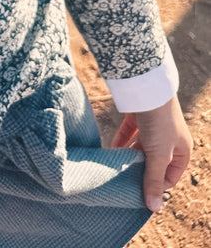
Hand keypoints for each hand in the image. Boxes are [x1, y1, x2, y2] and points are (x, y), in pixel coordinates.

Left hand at [112, 96, 191, 211]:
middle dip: (140, 170)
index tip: (139, 193)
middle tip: (124, 180)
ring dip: (130, 156)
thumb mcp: (158, 155)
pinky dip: (122, 141)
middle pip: (154, 161)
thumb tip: (153, 208)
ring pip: (141, 147)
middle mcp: (169, 138)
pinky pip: (130, 133)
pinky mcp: (140, 115)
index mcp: (182, 149)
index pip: (170, 175)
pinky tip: (112, 150)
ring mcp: (154, 126)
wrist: (148, 86)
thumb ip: (153, 180)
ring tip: (116, 167)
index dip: (156, 185)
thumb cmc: (159, 122)